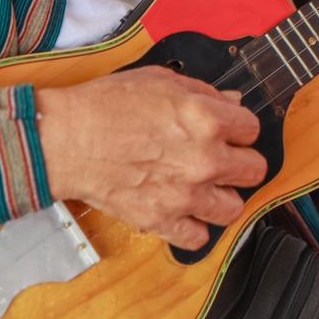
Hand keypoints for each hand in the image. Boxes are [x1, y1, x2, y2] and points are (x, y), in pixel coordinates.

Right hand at [36, 67, 265, 249]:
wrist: (64, 139)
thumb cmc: (105, 105)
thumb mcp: (160, 80)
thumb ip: (204, 93)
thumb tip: (231, 103)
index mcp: (207, 120)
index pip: (252, 129)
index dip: (239, 127)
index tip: (228, 130)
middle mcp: (205, 160)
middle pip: (254, 170)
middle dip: (240, 162)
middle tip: (222, 159)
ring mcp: (185, 194)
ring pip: (234, 209)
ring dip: (223, 197)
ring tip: (206, 188)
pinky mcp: (162, 220)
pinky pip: (199, 238)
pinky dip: (194, 227)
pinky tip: (184, 211)